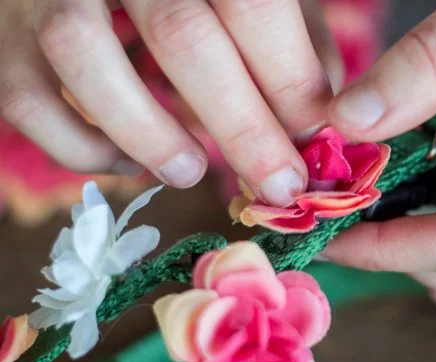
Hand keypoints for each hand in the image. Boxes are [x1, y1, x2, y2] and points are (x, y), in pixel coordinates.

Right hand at [0, 0, 341, 205]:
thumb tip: (322, 119)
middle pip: (183, 38)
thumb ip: (293, 39)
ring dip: (150, 133)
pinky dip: (83, 148)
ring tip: (192, 173)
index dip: (289, 84)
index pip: (252, 8)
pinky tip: (130, 163)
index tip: (314, 146)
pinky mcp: (3, 35)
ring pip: (84, 57)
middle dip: (242, 129)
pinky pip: (28, 98)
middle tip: (279, 187)